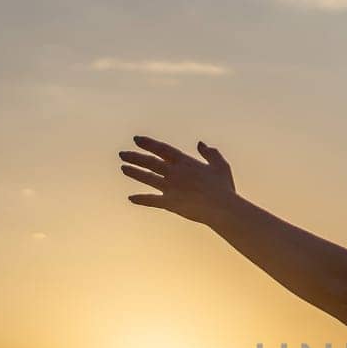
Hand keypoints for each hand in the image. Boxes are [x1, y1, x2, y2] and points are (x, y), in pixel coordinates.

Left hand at [118, 135, 236, 226]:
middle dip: (135, 157)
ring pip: (147, 177)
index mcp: (185, 162)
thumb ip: (210, 153)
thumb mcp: (220, 165)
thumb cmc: (224, 187)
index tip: (136, 139)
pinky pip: (151, 200)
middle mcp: (174, 172)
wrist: (221, 208)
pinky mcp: (169, 203)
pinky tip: (131, 198)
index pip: (161, 149)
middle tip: (122, 154)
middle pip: (150, 162)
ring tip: (123, 168)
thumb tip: (200, 144)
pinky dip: (141, 199)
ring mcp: (170, 188)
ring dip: (134, 172)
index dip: (148, 143)